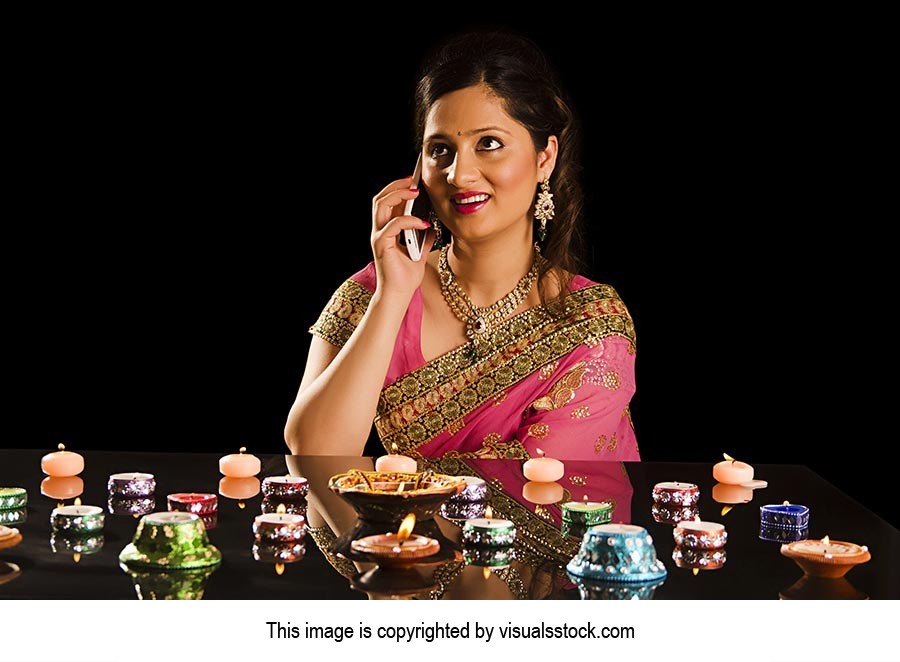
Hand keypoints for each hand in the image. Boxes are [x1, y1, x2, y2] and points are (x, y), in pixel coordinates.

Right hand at [370, 176, 435, 299]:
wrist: (399, 295)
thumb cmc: (406, 277)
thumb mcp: (420, 253)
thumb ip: (424, 238)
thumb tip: (433, 226)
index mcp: (387, 231)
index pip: (387, 202)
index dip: (398, 189)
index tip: (414, 181)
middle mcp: (379, 231)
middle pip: (380, 198)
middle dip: (396, 186)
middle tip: (414, 182)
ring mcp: (378, 237)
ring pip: (381, 205)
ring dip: (398, 195)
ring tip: (415, 192)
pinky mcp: (381, 245)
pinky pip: (394, 225)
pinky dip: (409, 220)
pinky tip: (423, 223)